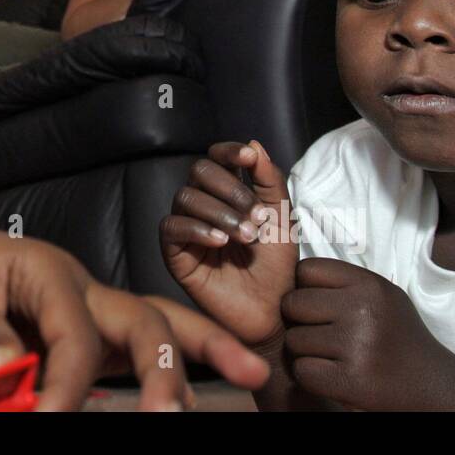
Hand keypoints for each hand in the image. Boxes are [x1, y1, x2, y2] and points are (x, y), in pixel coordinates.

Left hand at [0, 226, 268, 409]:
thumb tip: (5, 373)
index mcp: (47, 270)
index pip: (74, 335)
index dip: (65, 386)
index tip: (46, 421)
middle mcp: (81, 285)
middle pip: (142, 316)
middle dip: (165, 364)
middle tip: (170, 413)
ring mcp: (91, 306)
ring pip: (159, 322)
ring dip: (204, 348)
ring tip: (249, 376)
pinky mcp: (90, 330)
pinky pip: (141, 342)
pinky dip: (178, 360)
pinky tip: (193, 391)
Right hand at [161, 141, 296, 344]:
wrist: (272, 310)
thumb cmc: (277, 267)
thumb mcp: (282, 218)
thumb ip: (269, 180)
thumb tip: (253, 144)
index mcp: (227, 192)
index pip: (217, 157)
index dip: (229, 152)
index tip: (248, 159)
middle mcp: (203, 205)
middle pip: (199, 171)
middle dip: (231, 190)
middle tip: (257, 218)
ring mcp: (186, 228)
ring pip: (186, 197)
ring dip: (220, 213)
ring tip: (246, 237)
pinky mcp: (174, 253)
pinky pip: (171, 227)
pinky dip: (197, 229)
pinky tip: (220, 243)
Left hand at [281, 258, 454, 409]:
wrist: (432, 384)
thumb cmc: (397, 336)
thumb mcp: (381, 295)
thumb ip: (342, 283)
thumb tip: (290, 269)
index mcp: (369, 284)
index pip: (305, 270)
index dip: (303, 288)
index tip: (316, 305)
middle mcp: (363, 310)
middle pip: (292, 304)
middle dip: (299, 321)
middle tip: (322, 334)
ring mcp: (357, 345)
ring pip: (294, 341)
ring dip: (305, 352)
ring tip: (333, 355)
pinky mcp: (351, 379)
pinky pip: (302, 371)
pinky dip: (311, 376)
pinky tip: (333, 374)